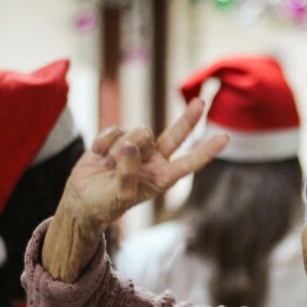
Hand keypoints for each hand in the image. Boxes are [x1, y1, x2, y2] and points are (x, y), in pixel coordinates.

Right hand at [64, 98, 228, 231]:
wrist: (81, 199)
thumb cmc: (106, 203)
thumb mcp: (120, 194)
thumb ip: (128, 171)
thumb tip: (130, 144)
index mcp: (162, 177)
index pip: (189, 162)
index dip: (207, 151)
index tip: (226, 138)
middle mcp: (154, 160)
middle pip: (176, 135)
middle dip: (188, 119)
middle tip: (201, 102)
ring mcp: (136, 147)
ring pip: (139, 131)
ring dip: (120, 148)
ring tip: (108, 165)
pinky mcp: (117, 138)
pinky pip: (116, 129)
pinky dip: (105, 141)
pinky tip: (98, 155)